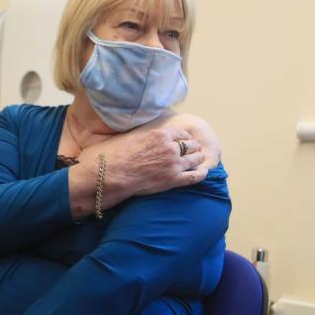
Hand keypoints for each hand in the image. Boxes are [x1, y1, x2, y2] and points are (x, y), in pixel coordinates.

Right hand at [80, 127, 207, 205]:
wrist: (112, 174)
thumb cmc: (115, 155)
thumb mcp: (130, 136)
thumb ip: (144, 135)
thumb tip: (143, 135)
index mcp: (160, 134)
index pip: (181, 134)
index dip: (184, 138)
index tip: (184, 141)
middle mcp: (170, 147)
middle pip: (191, 145)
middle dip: (193, 148)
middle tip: (193, 151)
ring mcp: (174, 164)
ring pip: (196, 159)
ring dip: (198, 158)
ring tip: (199, 160)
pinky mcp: (173, 180)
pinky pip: (195, 176)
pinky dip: (201, 173)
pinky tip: (203, 172)